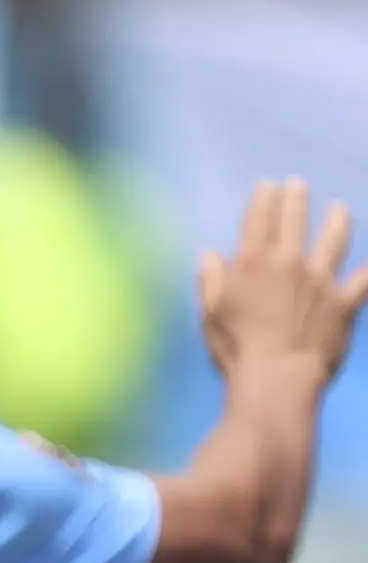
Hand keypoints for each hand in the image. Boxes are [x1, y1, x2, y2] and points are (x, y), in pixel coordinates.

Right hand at [199, 180, 367, 385]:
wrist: (277, 377)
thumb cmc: (236, 347)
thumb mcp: (210, 313)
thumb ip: (210, 280)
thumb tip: (209, 254)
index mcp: (252, 262)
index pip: (258, 219)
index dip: (263, 199)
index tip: (267, 185)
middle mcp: (289, 262)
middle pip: (295, 221)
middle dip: (296, 199)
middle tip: (299, 185)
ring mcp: (321, 280)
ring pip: (334, 240)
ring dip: (337, 221)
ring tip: (340, 209)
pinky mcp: (344, 302)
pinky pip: (364, 280)